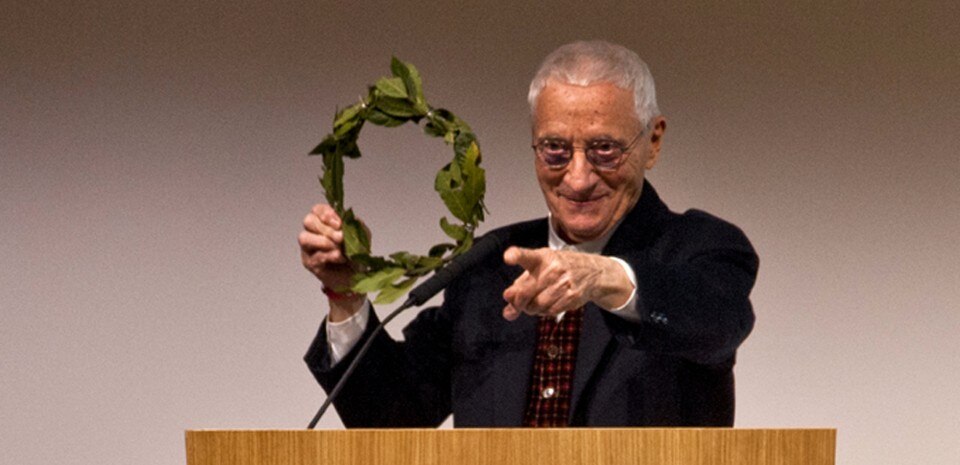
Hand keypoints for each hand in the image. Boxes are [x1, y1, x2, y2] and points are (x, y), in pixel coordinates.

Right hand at [298, 204, 364, 319]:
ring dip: (323, 241)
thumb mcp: (361, 235)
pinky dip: (329, 256)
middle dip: (326, 229)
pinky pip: (314, 256)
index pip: (317, 210)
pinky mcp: (309, 263)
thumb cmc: (355, 253)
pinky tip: (340, 258)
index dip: (326, 214)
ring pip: (304, 238)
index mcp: (324, 222)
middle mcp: (313, 232)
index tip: (339, 223)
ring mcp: (308, 248)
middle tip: (340, 238)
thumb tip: (346, 220)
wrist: (356, 276)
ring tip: (339, 249)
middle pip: (308, 221)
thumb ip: (355, 225)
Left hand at [501, 247, 632, 320]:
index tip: (508, 257)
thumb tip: (507, 312)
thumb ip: (520, 286)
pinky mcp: (572, 296)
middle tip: (516, 304)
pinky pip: (549, 311)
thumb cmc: (557, 269)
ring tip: (534, 303)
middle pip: (526, 292)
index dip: (516, 255)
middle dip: (517, 302)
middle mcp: (553, 268)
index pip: (527, 256)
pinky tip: (546, 305)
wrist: (592, 271)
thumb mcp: (539, 267)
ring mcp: (564, 282)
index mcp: (542, 257)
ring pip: (537, 305)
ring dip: (531, 308)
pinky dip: (543, 312)